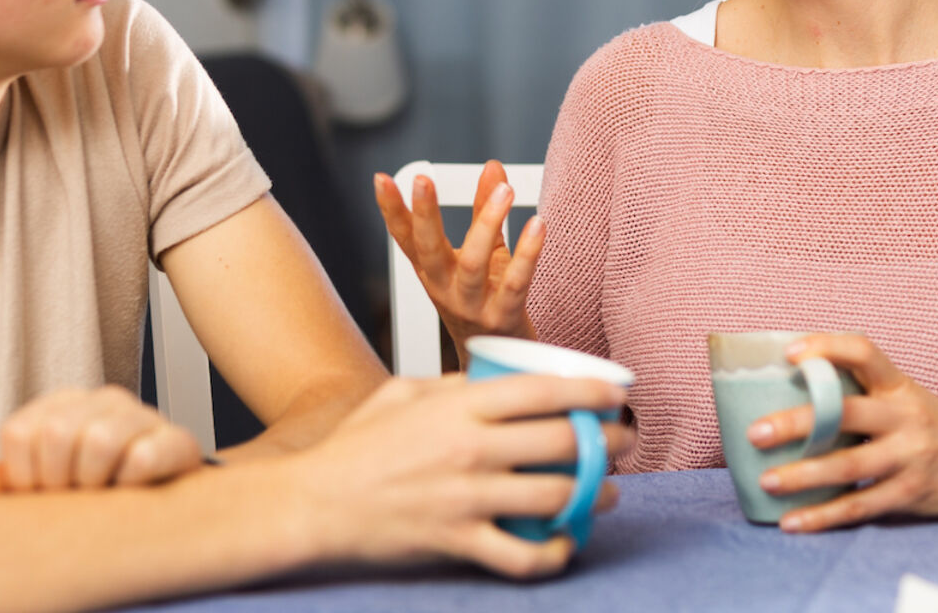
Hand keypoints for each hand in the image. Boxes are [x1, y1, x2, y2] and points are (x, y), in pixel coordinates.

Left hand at [0, 385, 202, 492]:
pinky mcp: (177, 439)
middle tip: (75, 498)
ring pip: (100, 440)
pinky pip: (142, 458)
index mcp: (64, 405)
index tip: (43, 494)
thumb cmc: (100, 493)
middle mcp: (102, 400)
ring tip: (104, 494)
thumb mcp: (48, 488)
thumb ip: (11, 483)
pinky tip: (132, 491)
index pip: (19, 433)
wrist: (165, 502)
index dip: (23, 477)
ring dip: (96, 482)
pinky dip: (131, 484)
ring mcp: (142, 415)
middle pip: (56, 433)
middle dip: (59, 481)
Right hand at [293, 374, 632, 578]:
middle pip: (564, 443)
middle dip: (608, 443)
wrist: (314, 503)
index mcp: (460, 407)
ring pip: (556, 497)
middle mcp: (471, 449)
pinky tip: (565, 545)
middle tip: (623, 443)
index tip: (618, 394)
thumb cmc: (355, 447)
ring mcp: (466, 498)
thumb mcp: (400, 393)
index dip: (591, 390)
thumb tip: (489, 381)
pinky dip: (553, 555)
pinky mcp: (458, 541)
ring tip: (607, 492)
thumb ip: (450, 386)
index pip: (543, 391)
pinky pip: (522, 556)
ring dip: (594, 495)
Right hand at [374, 161, 541, 357]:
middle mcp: (445, 290)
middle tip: (422, 180)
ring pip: (472, 264)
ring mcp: (472, 307)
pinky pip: (515, 284)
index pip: (406, 238)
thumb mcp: (483, 253)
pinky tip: (537, 225)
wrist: (505, 362)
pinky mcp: (503, 319)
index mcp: (433, 273)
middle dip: (424, 214)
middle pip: (429, 250)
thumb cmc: (490, 300)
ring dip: (487, 223)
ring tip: (504, 189)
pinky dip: (528, 254)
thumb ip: (484, 209)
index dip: (392, 210)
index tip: (381, 179)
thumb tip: (491, 166)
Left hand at [746, 334, 937, 530]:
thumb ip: (863, 398)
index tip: (789, 353)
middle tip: (756, 432)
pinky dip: (823, 517)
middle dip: (797, 423)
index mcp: (900, 386)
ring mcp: (911, 457)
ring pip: (848, 466)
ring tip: (766, 480)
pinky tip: (793, 522)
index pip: (864, 352)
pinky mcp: (913, 494)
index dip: (826, 346)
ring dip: (802, 475)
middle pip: (845, 414)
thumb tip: (791, 400)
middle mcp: (906, 417)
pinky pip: (860, 506)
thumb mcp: (908, 401)